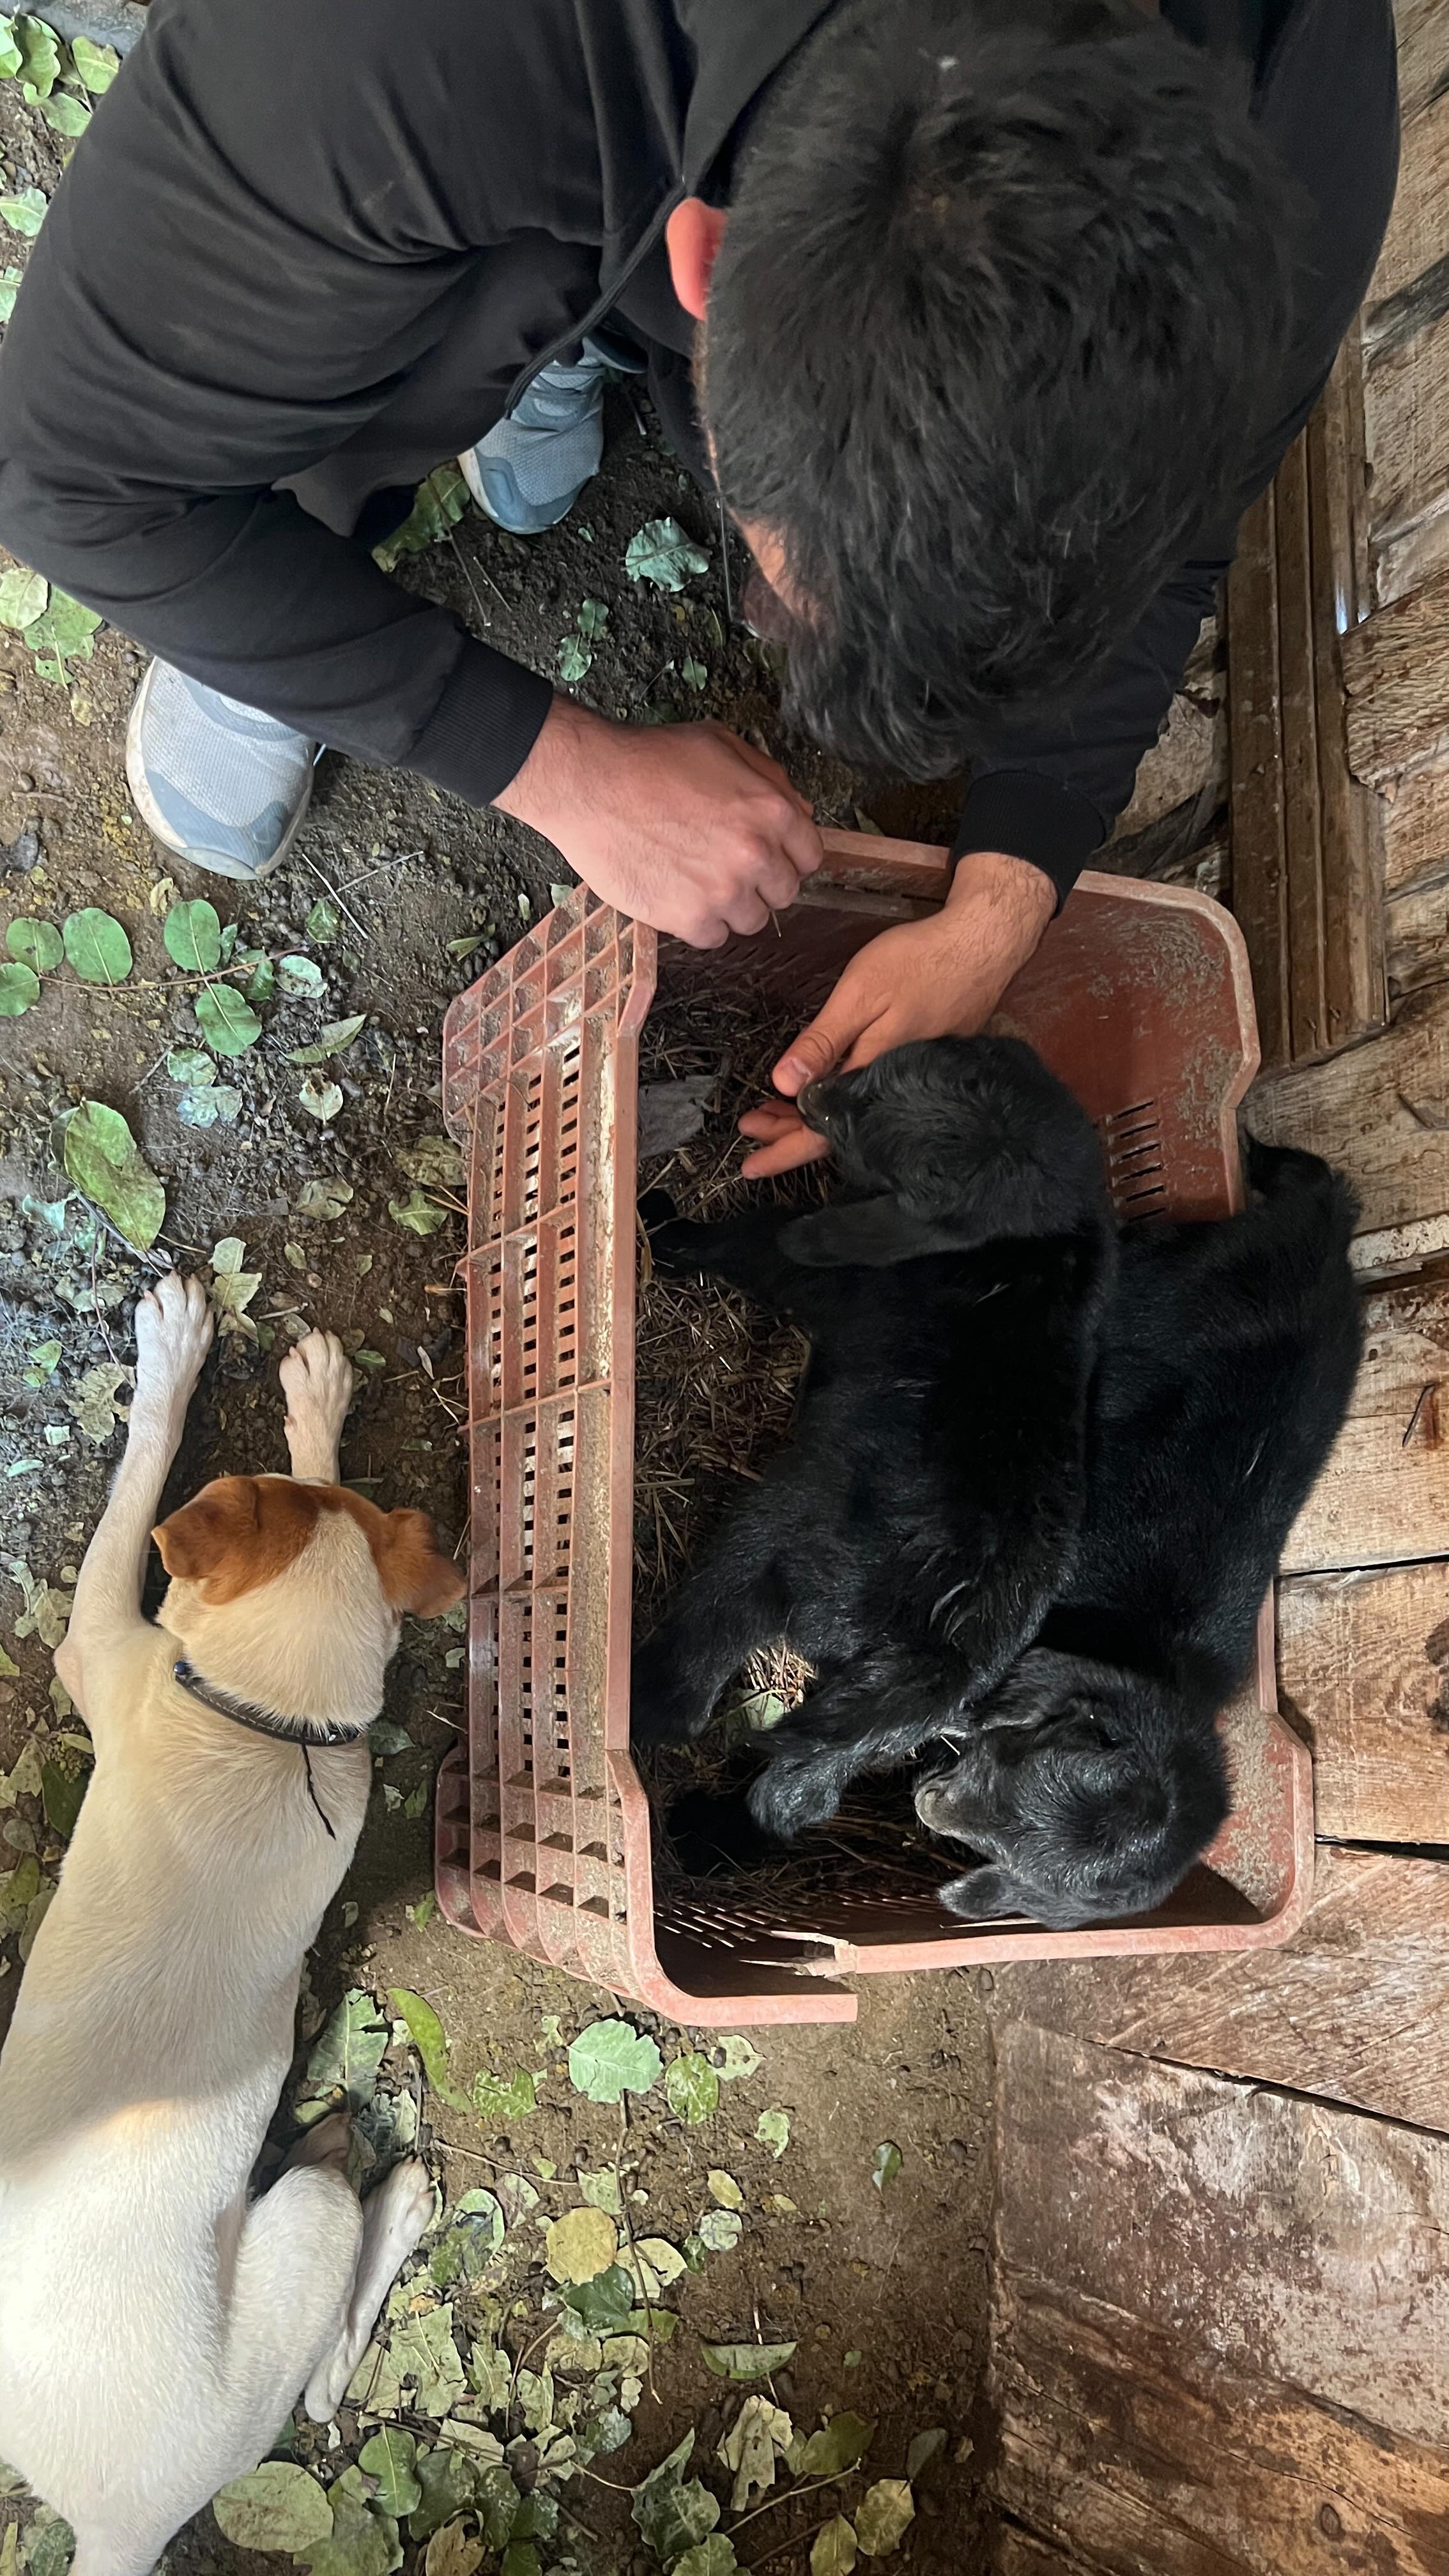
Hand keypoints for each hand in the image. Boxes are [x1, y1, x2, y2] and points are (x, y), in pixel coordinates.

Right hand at [494, 695, 821, 945]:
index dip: (787, 856)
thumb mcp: (721, 745)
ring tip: (698, 881)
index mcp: (772, 810)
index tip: (766, 857)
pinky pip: (713, 938)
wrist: (589, 784)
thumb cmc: (651, 759)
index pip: (810, 856)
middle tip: (726, 867)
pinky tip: (678, 896)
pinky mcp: (688, 919)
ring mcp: (723, 891)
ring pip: (752, 921)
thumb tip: (799, 812)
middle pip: (784, 894)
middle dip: (761, 883)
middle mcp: (755, 854)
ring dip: (731, 906)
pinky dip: (699, 923)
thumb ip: (769, 779)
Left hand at [738, 848, 1055, 1176]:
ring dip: (813, 1116)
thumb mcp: (860, 994)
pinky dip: (843, 1099)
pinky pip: (876, 1100)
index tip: (749, 1165)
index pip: (823, 1132)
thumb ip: (823, 1041)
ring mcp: (916, 1082)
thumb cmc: (920, 962)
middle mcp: (898, 1092)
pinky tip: (827, 1091)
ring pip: (857, 1115)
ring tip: (775, 1112)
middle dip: (790, 1135)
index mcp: (876, 1077)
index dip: (784, 1150)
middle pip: (838, 1131)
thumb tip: (784, 1085)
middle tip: (751, 1129)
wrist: (985, 944)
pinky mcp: (928, 1067)